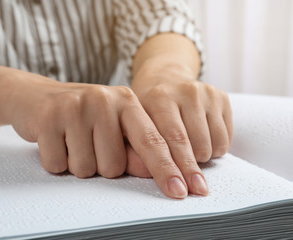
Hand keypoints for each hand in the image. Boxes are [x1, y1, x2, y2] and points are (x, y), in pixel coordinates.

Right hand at [3, 72, 191, 198]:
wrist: (36, 97)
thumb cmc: (81, 114)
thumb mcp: (113, 126)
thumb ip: (134, 148)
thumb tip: (150, 171)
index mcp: (126, 101)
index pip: (152, 141)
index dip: (168, 169)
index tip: (183, 191)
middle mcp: (103, 99)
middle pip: (115, 166)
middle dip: (101, 165)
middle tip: (89, 143)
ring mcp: (75, 107)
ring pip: (86, 169)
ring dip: (77, 163)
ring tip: (71, 140)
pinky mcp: (48, 118)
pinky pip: (57, 164)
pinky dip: (55, 160)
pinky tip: (55, 140)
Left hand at [127, 63, 232, 195]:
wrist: (166, 79)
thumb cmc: (147, 108)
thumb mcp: (132, 120)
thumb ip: (133, 147)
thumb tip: (145, 174)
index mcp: (157, 98)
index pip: (163, 141)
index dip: (169, 169)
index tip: (176, 192)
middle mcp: (184, 92)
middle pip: (192, 145)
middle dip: (191, 172)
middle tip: (195, 191)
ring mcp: (206, 93)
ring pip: (212, 144)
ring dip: (202, 157)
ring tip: (188, 151)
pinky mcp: (222, 98)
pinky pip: (226, 138)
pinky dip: (215, 148)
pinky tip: (201, 140)